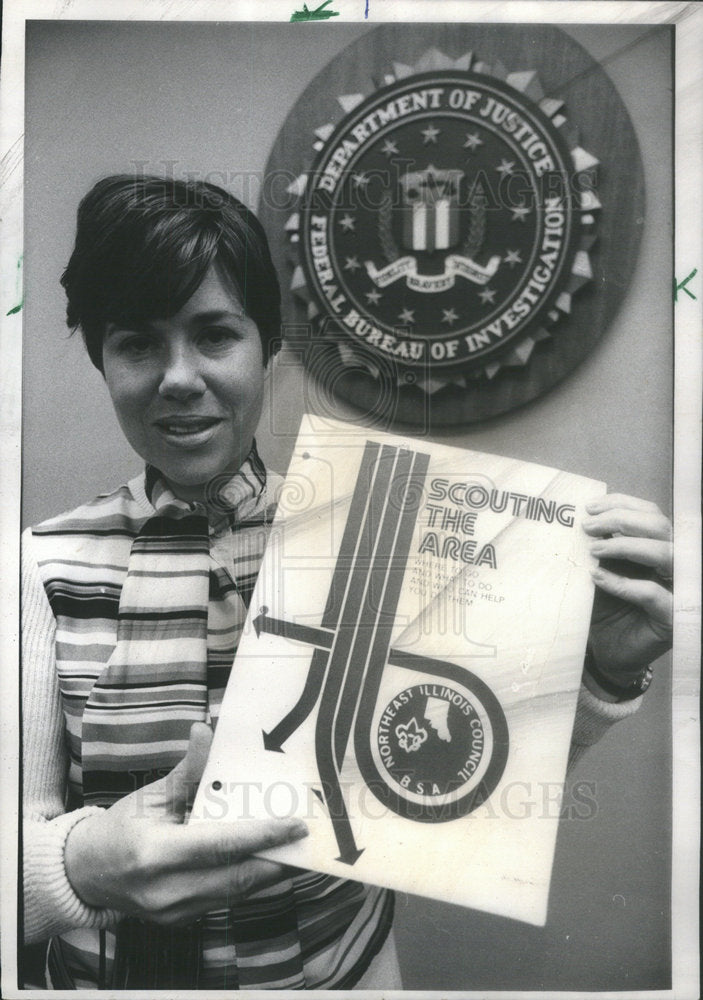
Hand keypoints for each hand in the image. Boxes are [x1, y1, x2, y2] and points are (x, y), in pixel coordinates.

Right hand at [64, 723, 306, 924]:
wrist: (86, 874)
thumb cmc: (120, 827)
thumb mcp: (151, 795)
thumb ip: (186, 770)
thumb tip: (207, 730)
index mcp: (156, 853)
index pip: (220, 845)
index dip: (261, 835)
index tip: (292, 825)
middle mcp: (167, 889)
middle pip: (236, 877)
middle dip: (276, 859)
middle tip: (306, 839)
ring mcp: (174, 911)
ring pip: (235, 894)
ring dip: (268, 873)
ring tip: (295, 851)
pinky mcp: (181, 920)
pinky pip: (224, 900)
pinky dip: (248, 882)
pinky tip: (267, 863)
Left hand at [583, 494, 672, 678]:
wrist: (605, 653)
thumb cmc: (604, 610)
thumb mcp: (598, 572)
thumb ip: (598, 548)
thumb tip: (583, 520)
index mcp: (656, 549)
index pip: (650, 515)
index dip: (623, 504)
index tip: (590, 507)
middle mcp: (671, 566)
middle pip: (660, 526)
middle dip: (621, 519)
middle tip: (587, 526)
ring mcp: (676, 590)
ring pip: (664, 553)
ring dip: (625, 545)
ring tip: (592, 549)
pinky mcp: (670, 617)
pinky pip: (653, 593)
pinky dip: (623, 583)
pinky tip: (597, 577)